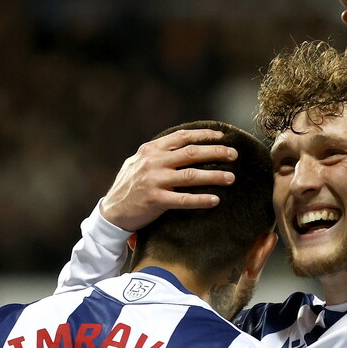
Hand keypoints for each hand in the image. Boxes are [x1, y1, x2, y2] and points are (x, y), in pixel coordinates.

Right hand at [100, 129, 237, 231]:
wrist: (112, 212)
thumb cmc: (128, 186)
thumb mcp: (138, 162)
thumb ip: (157, 153)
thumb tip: (181, 143)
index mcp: (151, 150)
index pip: (182, 137)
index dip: (204, 135)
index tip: (222, 136)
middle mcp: (153, 162)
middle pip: (191, 153)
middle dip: (216, 152)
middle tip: (234, 154)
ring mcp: (154, 181)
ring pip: (191, 175)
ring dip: (214, 176)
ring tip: (231, 178)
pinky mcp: (155, 200)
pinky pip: (183, 200)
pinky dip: (201, 199)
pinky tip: (215, 200)